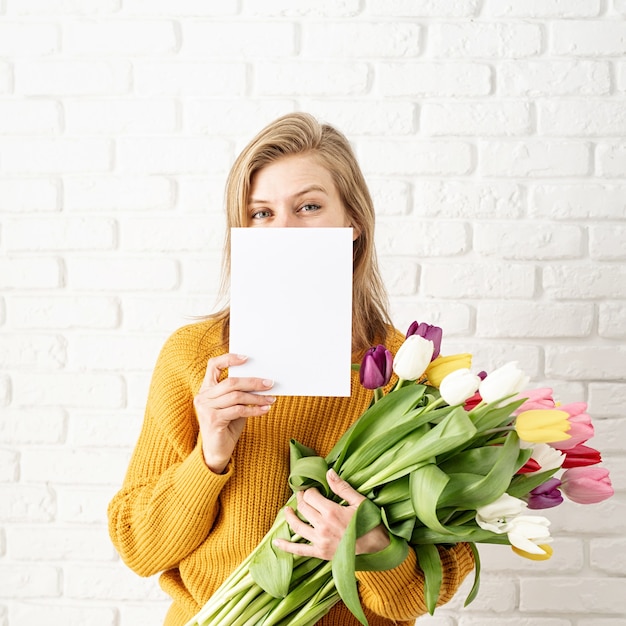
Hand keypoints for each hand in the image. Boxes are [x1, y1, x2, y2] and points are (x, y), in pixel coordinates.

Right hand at [194, 353, 274, 473]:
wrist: (217, 451)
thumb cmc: (227, 425)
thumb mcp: (233, 405)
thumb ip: (241, 393)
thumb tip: (263, 381)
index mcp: (206, 388)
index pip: (213, 365)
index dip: (229, 359)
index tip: (247, 358)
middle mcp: (203, 396)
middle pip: (231, 382)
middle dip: (253, 382)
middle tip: (270, 383)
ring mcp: (206, 408)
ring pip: (236, 396)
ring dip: (257, 397)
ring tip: (271, 398)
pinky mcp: (213, 420)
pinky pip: (238, 410)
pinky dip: (254, 409)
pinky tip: (265, 409)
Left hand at [275, 469, 389, 559]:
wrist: (376, 546)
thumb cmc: (369, 521)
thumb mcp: (358, 500)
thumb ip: (341, 487)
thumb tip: (328, 472)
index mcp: (331, 511)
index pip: (310, 496)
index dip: (309, 490)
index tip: (313, 489)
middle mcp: (322, 526)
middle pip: (303, 509)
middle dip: (301, 499)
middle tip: (302, 495)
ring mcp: (320, 541)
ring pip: (297, 526)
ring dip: (290, 516)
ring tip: (287, 510)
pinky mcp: (320, 553)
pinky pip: (299, 551)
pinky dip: (287, 547)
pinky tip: (276, 543)